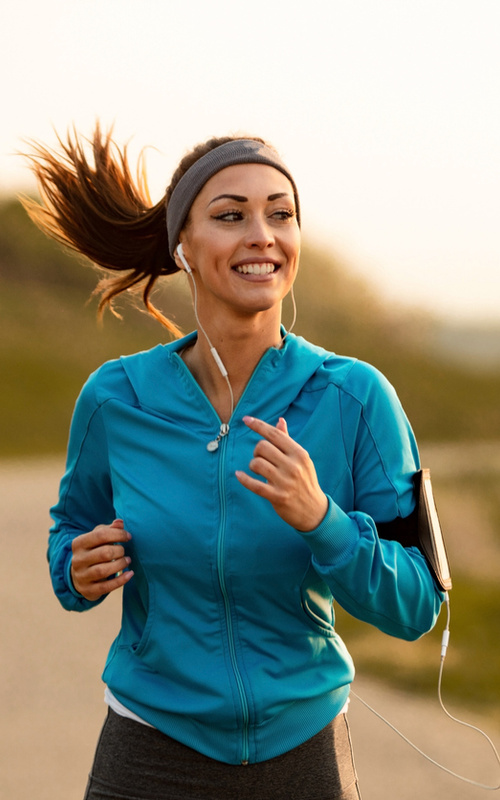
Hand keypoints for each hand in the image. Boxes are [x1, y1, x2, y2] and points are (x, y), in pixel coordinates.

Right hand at [70, 519, 133, 600]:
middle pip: (104, 553)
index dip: (118, 534)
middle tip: (124, 551)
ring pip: (104, 570)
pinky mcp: (88, 590)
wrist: (78, 576)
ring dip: (120, 564)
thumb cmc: (92, 552)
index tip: (128, 536)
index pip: (100, 535)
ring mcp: (82, 576)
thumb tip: (119, 522)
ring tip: (127, 561)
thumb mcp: (96, 538)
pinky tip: (130, 574)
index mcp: (79, 543)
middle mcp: (78, 560)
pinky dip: (121, 580)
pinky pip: (106, 587)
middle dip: (119, 551)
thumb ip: (108, 529)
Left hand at [235, 416, 327, 531]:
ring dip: (253, 465)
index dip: (258, 425)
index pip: (275, 434)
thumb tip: (280, 421)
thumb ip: (288, 441)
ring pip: (256, 464)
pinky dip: (244, 479)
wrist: (314, 510)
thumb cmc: (305, 480)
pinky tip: (239, 475)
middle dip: (256, 451)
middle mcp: (293, 466)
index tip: (245, 419)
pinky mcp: (277, 497)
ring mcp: (285, 482)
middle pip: (262, 447)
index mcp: (299, 453)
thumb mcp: (301, 459)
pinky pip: (254, 484)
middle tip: (260, 458)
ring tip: (258, 470)